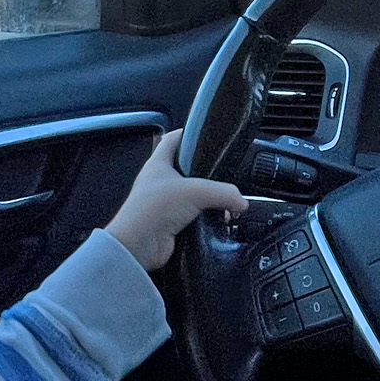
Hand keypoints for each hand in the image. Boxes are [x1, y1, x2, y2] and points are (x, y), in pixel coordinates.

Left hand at [107, 130, 246, 271]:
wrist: (138, 247)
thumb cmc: (150, 212)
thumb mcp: (195, 192)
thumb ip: (224, 193)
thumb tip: (241, 201)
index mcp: (158, 164)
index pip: (173, 138)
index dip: (190, 133)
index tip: (207, 134)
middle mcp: (160, 181)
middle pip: (187, 168)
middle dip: (207, 171)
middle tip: (223, 172)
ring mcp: (165, 203)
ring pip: (194, 194)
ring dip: (209, 198)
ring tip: (225, 199)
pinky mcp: (172, 223)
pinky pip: (195, 216)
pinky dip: (208, 218)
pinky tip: (218, 220)